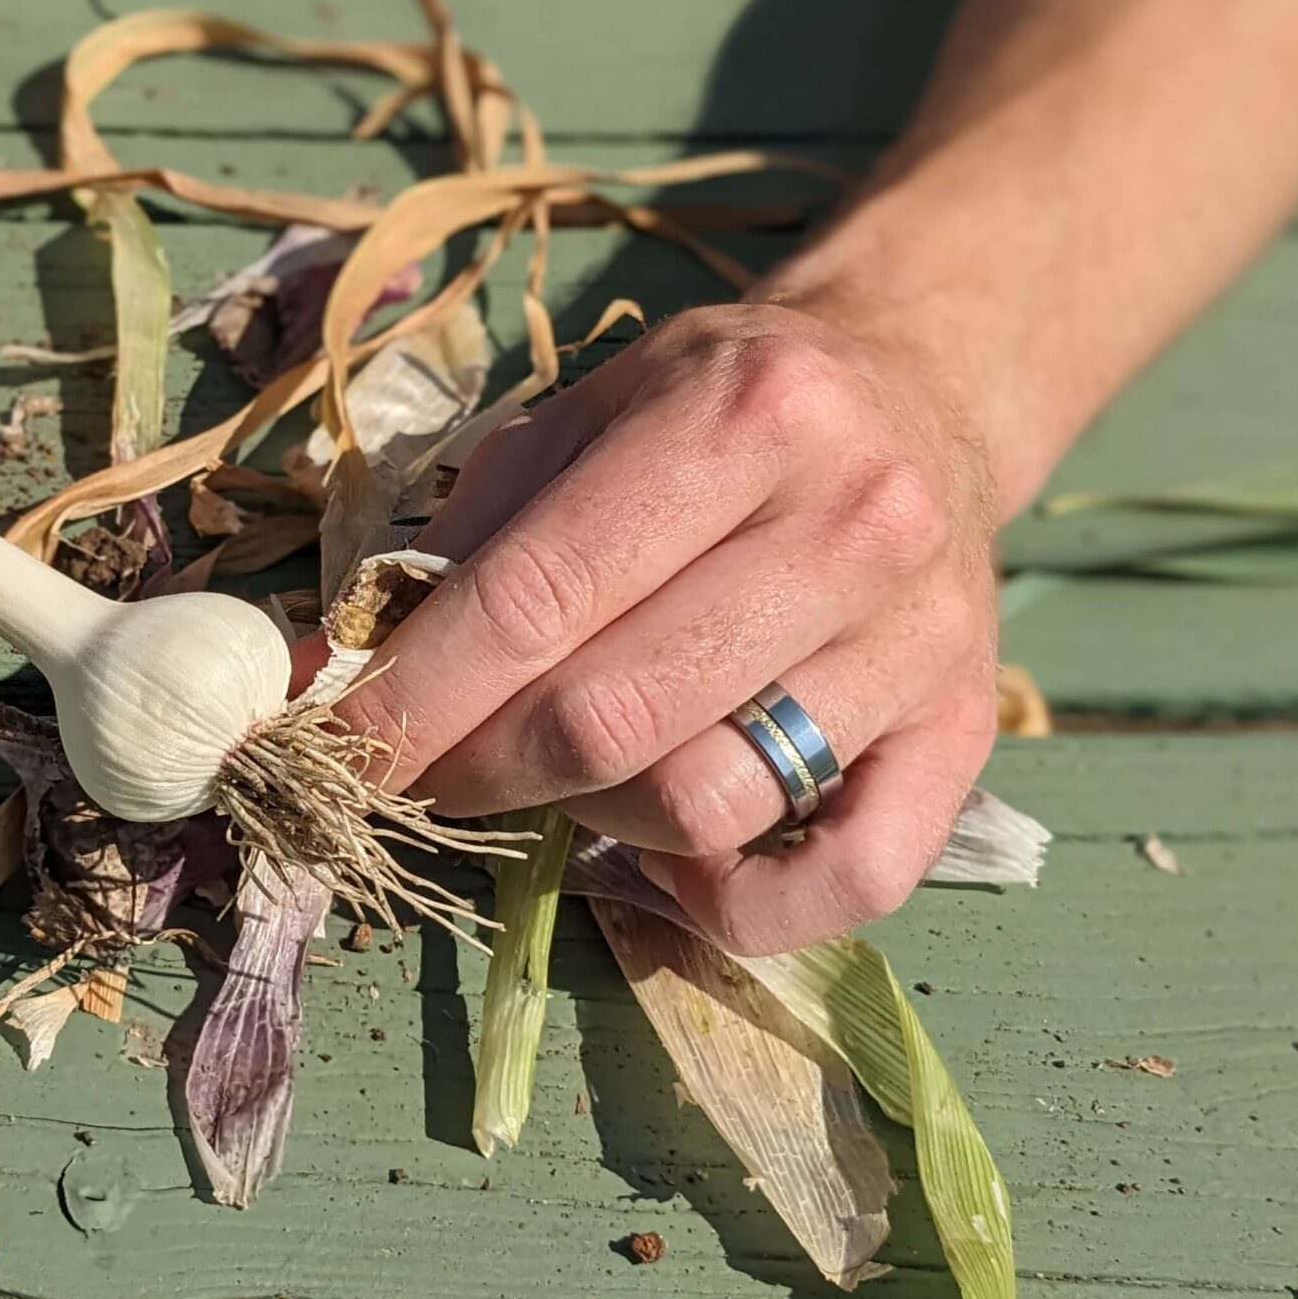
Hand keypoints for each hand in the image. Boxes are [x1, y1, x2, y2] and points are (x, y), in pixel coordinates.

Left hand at [336, 304, 1002, 954]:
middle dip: (477, 770)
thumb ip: (465, 535)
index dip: (415, 697)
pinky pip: (848, 881)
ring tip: (562, 776)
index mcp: (738, 416)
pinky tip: (677, 863)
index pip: (536, 597)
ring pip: (708, 802)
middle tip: (420, 777)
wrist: (921, 392)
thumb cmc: (720, 413)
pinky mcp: (965, 734)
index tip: (332, 751)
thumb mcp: (587, 416)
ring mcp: (919, 637)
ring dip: (592, 821)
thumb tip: (333, 668)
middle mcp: (850, 522)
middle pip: (613, 716)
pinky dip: (736, 906)